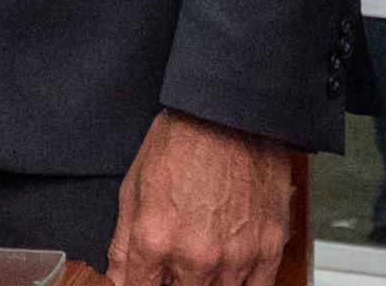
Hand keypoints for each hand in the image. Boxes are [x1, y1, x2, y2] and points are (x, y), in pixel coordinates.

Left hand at [108, 111, 293, 285]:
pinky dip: (240, 284)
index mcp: (155, 241)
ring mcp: (236, 259)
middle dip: (172, 284)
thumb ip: (123, 244)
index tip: (144, 279)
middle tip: (172, 266)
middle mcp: (196, 259)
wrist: (229, 117)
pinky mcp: (268, 251)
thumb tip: (117, 279)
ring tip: (199, 260)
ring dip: (205, 283)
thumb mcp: (133, 188)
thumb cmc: (180, 144)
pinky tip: (229, 270)